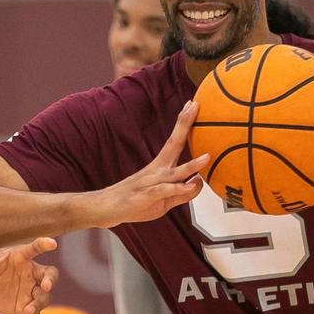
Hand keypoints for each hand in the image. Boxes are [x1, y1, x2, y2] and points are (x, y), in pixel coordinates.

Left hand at [0, 232, 57, 313]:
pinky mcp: (25, 306)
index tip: (52, 243)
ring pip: (43, 297)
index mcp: (21, 257)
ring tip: (26, 312)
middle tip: (46, 286)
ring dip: (38, 304)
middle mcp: (31, 273)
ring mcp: (30, 291)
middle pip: (50, 275)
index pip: (35, 248)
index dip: (44, 244)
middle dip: (50, 280)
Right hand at [91, 100, 208, 228]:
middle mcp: (157, 170)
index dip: (185, 124)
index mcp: (161, 167)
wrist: (106, 207)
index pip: (176, 141)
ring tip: (206, 157)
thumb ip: (182, 193)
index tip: (193, 106)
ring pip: (174, 172)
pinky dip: (176, 189)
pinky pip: (163, 191)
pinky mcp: (146, 196)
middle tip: (194, 107)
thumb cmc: (134, 201)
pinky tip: (188, 187)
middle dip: (184, 125)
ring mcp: (151, 182)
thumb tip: (199, 182)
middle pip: (174, 144)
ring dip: (191, 165)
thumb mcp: (164, 200)